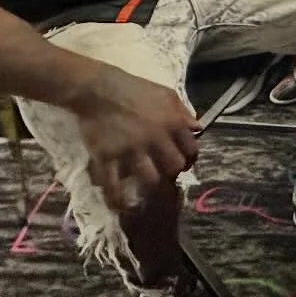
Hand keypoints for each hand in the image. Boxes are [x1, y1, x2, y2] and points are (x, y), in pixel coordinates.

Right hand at [73, 69, 198, 212]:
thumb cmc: (134, 89)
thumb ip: (183, 112)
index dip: (189, 159)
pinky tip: (120, 207)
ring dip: (150, 187)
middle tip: (166, 175)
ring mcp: (131, 150)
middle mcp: (155, 139)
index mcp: (172, 123)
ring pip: (150, 180)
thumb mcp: (167, 94)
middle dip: (172, 174)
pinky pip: (113, 185)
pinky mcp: (108, 157)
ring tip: (147, 190)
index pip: (191, 150)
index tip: (183, 163)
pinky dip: (117, 200)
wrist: (97, 89)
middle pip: (174, 168)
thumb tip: (198, 128)